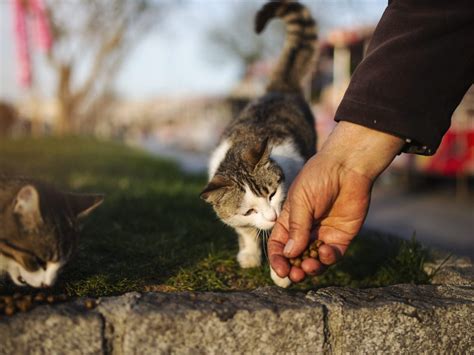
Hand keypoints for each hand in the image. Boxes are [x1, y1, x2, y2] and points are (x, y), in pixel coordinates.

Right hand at [268, 121, 403, 282]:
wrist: (347, 168)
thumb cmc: (318, 178)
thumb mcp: (301, 201)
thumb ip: (297, 228)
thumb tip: (290, 254)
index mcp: (290, 221)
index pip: (279, 245)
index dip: (277, 259)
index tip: (281, 270)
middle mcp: (305, 231)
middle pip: (296, 257)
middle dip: (294, 269)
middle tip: (295, 275)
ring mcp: (323, 235)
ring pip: (314, 260)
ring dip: (310, 268)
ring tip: (309, 266)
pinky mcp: (341, 237)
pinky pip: (333, 255)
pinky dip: (328, 258)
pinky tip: (325, 251)